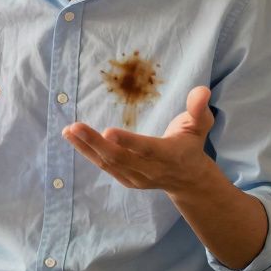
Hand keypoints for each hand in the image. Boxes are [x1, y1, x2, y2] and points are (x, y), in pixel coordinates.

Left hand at [62, 85, 214, 190]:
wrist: (187, 180)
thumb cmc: (191, 145)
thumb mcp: (200, 126)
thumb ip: (199, 109)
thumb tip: (202, 90)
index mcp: (167, 155)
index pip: (146, 149)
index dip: (128, 142)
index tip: (108, 132)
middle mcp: (149, 170)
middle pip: (119, 157)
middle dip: (95, 143)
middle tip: (74, 127)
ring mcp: (135, 177)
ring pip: (107, 163)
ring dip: (85, 147)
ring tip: (68, 130)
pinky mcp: (125, 179)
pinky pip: (104, 166)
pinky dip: (87, 152)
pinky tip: (72, 138)